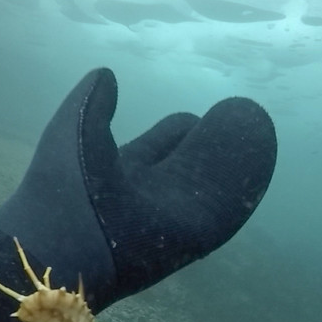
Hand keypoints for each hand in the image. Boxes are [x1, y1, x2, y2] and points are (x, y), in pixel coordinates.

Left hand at [0, 68, 276, 310]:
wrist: (61, 245)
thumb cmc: (60, 189)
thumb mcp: (74, 128)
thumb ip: (94, 102)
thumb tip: (107, 75)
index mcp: (116, 172)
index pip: (160, 144)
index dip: (177, 131)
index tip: (194, 118)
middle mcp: (146, 195)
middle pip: (189, 164)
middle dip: (210, 143)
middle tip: (237, 118)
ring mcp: (169, 218)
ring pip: (209, 182)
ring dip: (233, 158)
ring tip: (256, 123)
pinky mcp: (190, 237)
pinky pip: (226, 204)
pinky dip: (245, 174)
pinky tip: (262, 143)